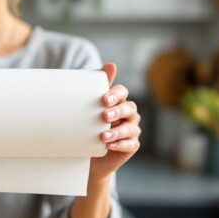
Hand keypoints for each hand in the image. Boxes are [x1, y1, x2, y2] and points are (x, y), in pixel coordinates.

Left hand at [90, 63, 140, 180]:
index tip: (103, 99)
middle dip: (117, 111)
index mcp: (118, 101)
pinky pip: (130, 144)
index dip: (115, 94)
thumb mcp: (87, 107)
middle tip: (104, 116)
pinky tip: (110, 145)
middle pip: (129, 108)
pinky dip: (121, 144)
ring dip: (118, 131)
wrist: (87, 153)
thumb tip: (111, 64)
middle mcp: (128, 114)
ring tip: (103, 136)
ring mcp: (131, 130)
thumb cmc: (88, 126)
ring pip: (130, 127)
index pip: (122, 92)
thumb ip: (96, 87)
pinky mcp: (131, 145)